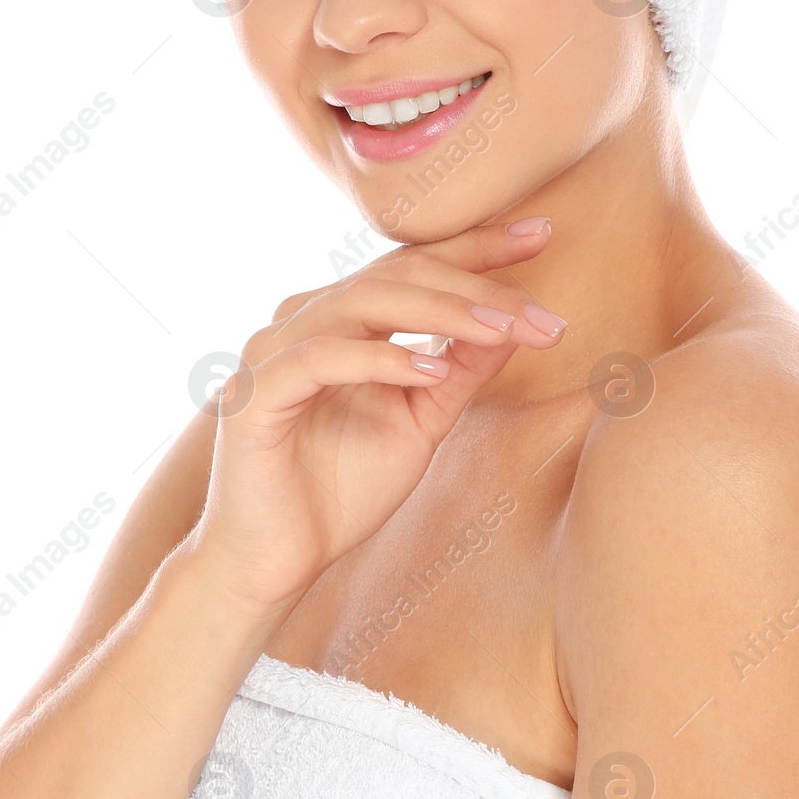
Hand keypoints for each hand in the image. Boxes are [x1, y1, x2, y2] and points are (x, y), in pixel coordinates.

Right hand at [187, 216, 564, 612]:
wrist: (273, 563)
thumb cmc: (341, 492)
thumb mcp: (420, 423)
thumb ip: (458, 372)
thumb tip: (513, 322)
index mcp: (343, 319)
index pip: (416, 266)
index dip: (478, 247)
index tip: (542, 234)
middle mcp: (306, 319)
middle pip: (400, 274)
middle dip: (477, 285)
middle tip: (540, 312)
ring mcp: (275, 350)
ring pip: (365, 300)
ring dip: (442, 312)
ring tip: (502, 330)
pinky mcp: (256, 392)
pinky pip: (323, 357)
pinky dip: (381, 359)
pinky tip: (432, 370)